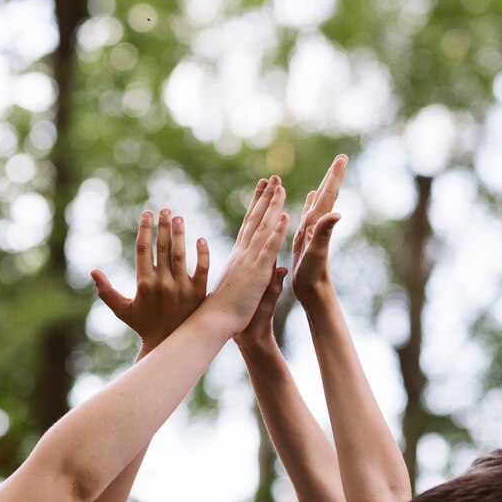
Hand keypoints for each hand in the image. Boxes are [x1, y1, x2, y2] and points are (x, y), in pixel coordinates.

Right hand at [91, 209, 209, 350]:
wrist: (169, 344)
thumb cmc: (144, 325)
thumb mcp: (122, 310)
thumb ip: (106, 291)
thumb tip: (93, 271)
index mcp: (144, 283)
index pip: (144, 249)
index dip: (145, 229)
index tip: (147, 214)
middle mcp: (163, 283)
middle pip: (163, 247)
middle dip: (163, 226)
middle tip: (165, 210)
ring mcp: (182, 288)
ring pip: (181, 254)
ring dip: (179, 234)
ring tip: (179, 218)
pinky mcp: (198, 293)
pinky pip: (203, 269)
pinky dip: (202, 254)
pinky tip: (200, 239)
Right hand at [203, 176, 288, 336]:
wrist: (216, 323)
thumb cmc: (230, 311)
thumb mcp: (252, 291)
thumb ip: (268, 279)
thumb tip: (281, 269)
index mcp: (240, 257)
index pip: (249, 226)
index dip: (257, 206)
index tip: (262, 189)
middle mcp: (243, 253)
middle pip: (255, 220)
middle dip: (265, 197)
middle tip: (272, 178)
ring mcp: (250, 260)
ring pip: (263, 227)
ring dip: (272, 206)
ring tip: (279, 186)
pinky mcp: (257, 271)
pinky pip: (269, 247)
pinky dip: (276, 231)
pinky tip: (284, 216)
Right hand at [292, 155, 347, 301]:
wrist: (312, 293)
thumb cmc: (313, 276)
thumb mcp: (317, 253)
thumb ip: (325, 232)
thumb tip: (337, 213)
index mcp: (318, 225)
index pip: (328, 196)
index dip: (334, 177)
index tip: (342, 158)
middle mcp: (317, 225)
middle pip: (326, 195)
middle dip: (332, 177)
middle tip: (341, 159)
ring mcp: (312, 231)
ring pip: (318, 203)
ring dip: (322, 187)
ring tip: (328, 173)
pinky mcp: (305, 238)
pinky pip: (308, 214)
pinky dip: (310, 202)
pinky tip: (310, 196)